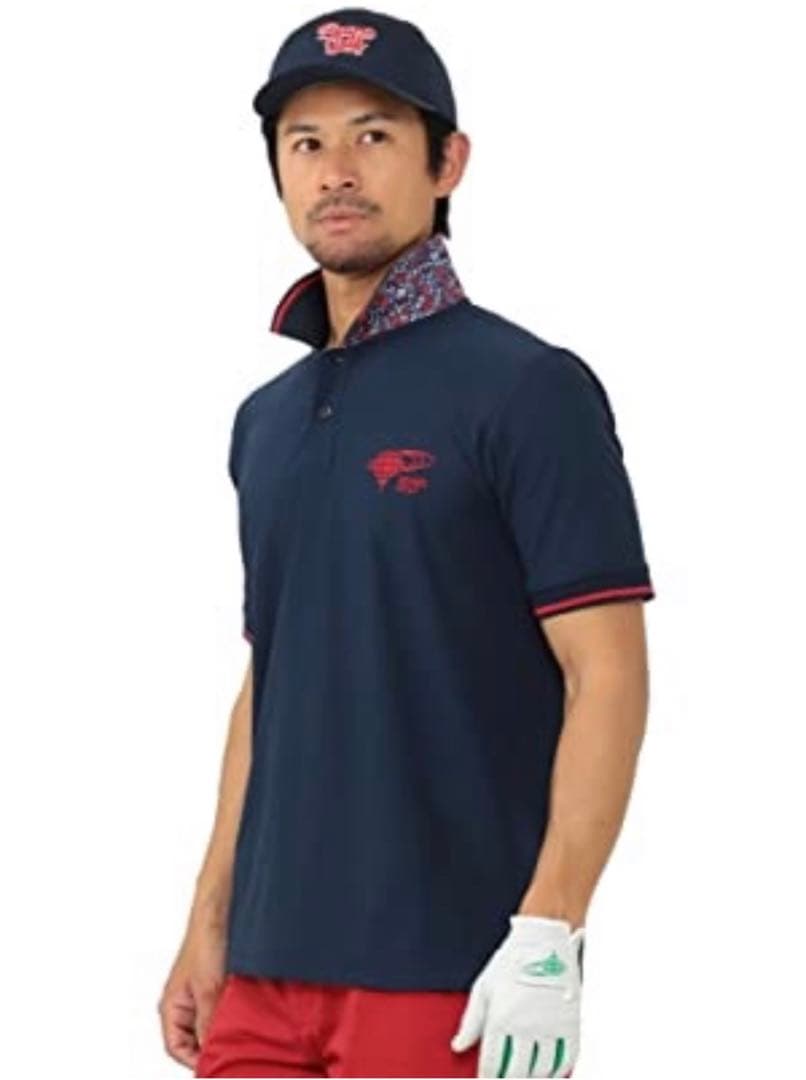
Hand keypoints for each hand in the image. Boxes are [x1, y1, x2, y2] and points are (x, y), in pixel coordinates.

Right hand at [157, 920, 227, 1070]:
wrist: (221, 910)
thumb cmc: (205, 941)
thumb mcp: (208, 988)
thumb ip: (208, 1022)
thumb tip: (213, 1051)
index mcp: (172, 1007)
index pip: (177, 1048)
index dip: (195, 1061)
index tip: (216, 1066)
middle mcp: (185, 1005)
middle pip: (195, 1040)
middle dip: (212, 1046)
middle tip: (234, 1052)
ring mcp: (202, 996)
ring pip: (211, 1026)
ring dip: (225, 1030)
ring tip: (242, 1035)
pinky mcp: (218, 987)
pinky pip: (223, 1011)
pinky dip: (233, 1016)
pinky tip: (248, 1017)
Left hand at [451, 915, 584, 1077]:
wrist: (546, 938)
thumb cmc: (511, 960)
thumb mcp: (484, 987)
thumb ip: (470, 1021)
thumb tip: (458, 1047)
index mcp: (501, 1017)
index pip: (492, 1064)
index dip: (487, 1077)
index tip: (485, 1079)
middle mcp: (526, 1025)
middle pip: (517, 1073)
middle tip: (504, 1079)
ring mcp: (551, 1026)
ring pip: (542, 1072)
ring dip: (532, 1079)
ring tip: (524, 1076)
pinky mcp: (571, 1023)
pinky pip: (565, 1061)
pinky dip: (556, 1072)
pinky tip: (547, 1072)